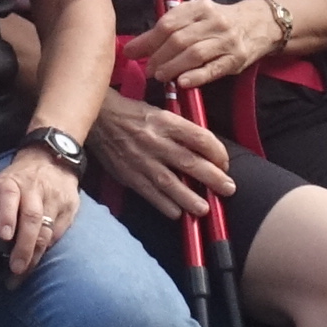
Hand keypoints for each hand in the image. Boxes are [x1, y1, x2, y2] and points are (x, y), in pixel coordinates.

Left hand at [0, 150, 84, 277]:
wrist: (52, 160)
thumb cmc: (20, 179)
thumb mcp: (0, 184)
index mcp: (13, 183)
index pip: (9, 197)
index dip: (7, 216)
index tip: (4, 236)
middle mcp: (35, 190)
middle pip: (32, 219)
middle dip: (24, 246)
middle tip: (15, 268)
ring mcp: (55, 200)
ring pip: (47, 231)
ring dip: (35, 255)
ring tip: (23, 274)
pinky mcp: (70, 209)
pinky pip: (58, 233)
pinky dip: (47, 249)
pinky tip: (38, 260)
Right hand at [88, 93, 235, 220]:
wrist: (97, 119)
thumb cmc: (132, 114)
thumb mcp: (159, 112)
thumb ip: (180, 129)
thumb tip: (204, 148)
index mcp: (166, 122)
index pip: (199, 138)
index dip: (217, 152)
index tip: (225, 163)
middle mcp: (156, 141)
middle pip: (190, 162)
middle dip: (212, 178)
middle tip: (228, 189)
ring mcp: (141, 160)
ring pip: (170, 182)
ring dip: (189, 198)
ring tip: (204, 209)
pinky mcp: (129, 174)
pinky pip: (149, 193)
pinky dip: (164, 205)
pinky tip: (176, 213)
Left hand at [135, 0, 274, 94]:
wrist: (259, 24)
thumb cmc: (220, 22)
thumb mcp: (197, 15)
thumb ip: (171, 27)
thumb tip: (138, 45)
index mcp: (200, 7)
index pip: (168, 23)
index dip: (148, 40)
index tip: (132, 52)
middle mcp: (214, 21)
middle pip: (179, 39)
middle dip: (158, 56)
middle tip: (148, 69)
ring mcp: (227, 40)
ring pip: (194, 54)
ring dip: (173, 67)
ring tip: (160, 76)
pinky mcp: (236, 59)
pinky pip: (214, 69)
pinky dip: (196, 77)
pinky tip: (183, 83)